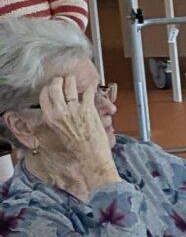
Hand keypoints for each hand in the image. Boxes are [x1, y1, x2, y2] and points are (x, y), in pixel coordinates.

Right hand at [30, 72, 118, 188]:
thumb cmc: (76, 148)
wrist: (89, 157)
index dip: (48, 87)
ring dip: (72, 80)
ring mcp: (74, 109)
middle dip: (59, 80)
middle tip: (63, 79)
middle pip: (55, 86)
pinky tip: (90, 87)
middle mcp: (60, 112)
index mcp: (50, 118)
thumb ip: (57, 118)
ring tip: (74, 79)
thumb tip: (58, 108)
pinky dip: (89, 87)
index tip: (52, 85)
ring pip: (70, 85)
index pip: (44, 95)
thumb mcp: (59, 132)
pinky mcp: (88, 109)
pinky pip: (87, 91)